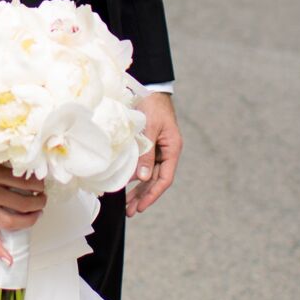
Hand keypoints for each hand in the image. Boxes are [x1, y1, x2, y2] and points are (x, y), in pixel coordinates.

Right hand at [0, 157, 45, 265]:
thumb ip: (2, 157)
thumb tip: (24, 160)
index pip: (24, 181)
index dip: (37, 181)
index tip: (41, 179)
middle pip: (22, 203)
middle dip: (39, 201)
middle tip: (44, 196)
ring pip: (11, 221)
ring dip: (29, 219)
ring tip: (38, 212)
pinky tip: (9, 259)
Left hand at [126, 93, 180, 215]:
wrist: (151, 89)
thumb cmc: (153, 106)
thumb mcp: (150, 129)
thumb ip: (147, 153)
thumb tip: (143, 178)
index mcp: (172, 149)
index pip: (164, 179)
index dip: (153, 194)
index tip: (141, 206)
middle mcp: (167, 153)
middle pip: (156, 181)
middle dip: (144, 197)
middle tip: (130, 211)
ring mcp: (159, 150)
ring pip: (149, 176)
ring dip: (139, 190)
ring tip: (127, 205)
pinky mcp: (150, 146)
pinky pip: (144, 166)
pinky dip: (136, 177)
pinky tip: (127, 185)